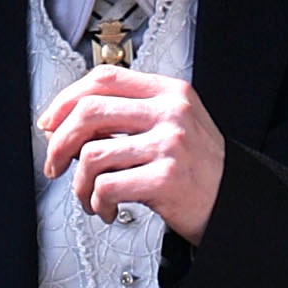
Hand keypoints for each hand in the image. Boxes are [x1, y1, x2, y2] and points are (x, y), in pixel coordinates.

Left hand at [36, 67, 224, 241]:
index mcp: (170, 93)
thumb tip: (66, 125)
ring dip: (79, 184)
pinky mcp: (166, 179)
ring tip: (90, 197)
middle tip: (54, 163)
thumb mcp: (172, 128)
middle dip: (59, 142)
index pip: (105, 78)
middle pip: (90, 111)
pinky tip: (108, 209)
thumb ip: (129, 119)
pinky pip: (107, 187)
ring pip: (93, 155)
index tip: (51, 122)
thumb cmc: (200, 171)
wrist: (236, 205)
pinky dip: (98, 203)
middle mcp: (171, 113)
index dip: (67, 98)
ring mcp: (170, 145)